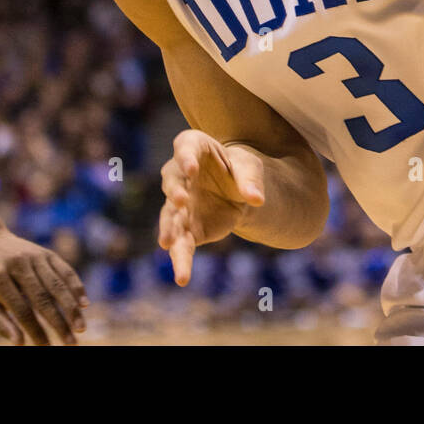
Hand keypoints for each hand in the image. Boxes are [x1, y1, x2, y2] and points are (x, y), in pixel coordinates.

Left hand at [0, 227, 89, 344]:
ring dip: (72, 308)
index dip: (35, 329)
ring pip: (58, 285)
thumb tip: (19, 342)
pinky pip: (65, 271)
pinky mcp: (47, 253)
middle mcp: (19, 266)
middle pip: (43, 298)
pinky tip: (85, 304)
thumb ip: (0, 322)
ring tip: (81, 328)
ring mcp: (35, 257)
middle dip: (59, 322)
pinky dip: (76, 287)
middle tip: (71, 342)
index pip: (21, 310)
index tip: (46, 346)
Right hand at [159, 129, 265, 286]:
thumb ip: (250, 181)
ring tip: (167, 243)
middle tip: (180, 201)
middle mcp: (179, 176)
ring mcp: (179, 204)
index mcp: (194, 148)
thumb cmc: (240, 168)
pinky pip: (181, 244)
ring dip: (169, 229)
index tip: (191, 168)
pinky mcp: (187, 228)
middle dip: (175, 192)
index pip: (184, 148)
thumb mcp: (250, 167)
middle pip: (172, 182)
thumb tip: (257, 199)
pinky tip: (182, 275)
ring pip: (171, 217)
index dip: (185, 157)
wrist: (239, 190)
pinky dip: (181, 259)